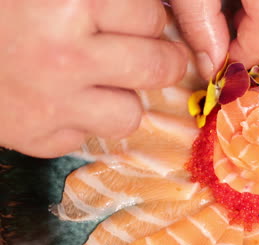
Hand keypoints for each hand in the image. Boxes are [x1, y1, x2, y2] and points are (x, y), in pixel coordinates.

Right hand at [0, 0, 187, 157]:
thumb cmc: (2, 9)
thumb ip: (98, 0)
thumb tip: (151, 17)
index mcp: (71, 0)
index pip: (151, 17)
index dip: (148, 19)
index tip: (138, 22)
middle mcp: (65, 54)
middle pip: (158, 68)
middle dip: (163, 60)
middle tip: (153, 55)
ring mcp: (49, 101)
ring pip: (131, 114)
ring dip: (125, 97)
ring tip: (104, 82)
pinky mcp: (32, 135)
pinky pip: (85, 137)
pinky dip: (81, 120)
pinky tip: (62, 100)